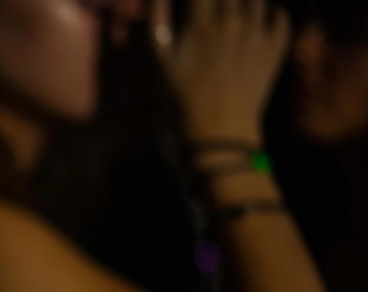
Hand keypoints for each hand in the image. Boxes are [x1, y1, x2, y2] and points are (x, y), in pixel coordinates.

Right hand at [151, 0, 290, 145]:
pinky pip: (280, 16)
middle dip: (219, 0)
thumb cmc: (180, 98)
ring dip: (244, 0)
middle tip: (212, 10)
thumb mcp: (159, 59)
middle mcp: (235, 20)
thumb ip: (157, 18)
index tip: (194, 3)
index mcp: (202, 22)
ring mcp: (259, 34)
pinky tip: (259, 18)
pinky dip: (272, 11)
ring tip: (234, 11)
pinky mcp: (276, 49)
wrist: (218, 131)